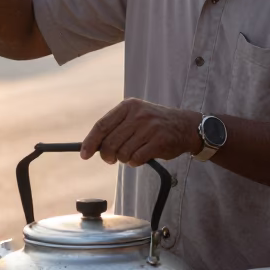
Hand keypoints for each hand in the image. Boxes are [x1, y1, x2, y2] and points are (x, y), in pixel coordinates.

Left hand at [80, 98, 199, 165]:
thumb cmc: (154, 124)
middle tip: (111, 159)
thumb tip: (93, 145)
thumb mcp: (135, 116)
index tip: (84, 154)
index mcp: (128, 106)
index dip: (90, 141)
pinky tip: (141, 157)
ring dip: (124, 159)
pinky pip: (136, 159)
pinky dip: (135, 162)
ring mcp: (149, 128)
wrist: (185, 126)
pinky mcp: (158, 142)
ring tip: (132, 154)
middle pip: (110, 142)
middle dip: (107, 156)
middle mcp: (138, 115)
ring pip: (122, 153)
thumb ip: (116, 127)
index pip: (102, 125)